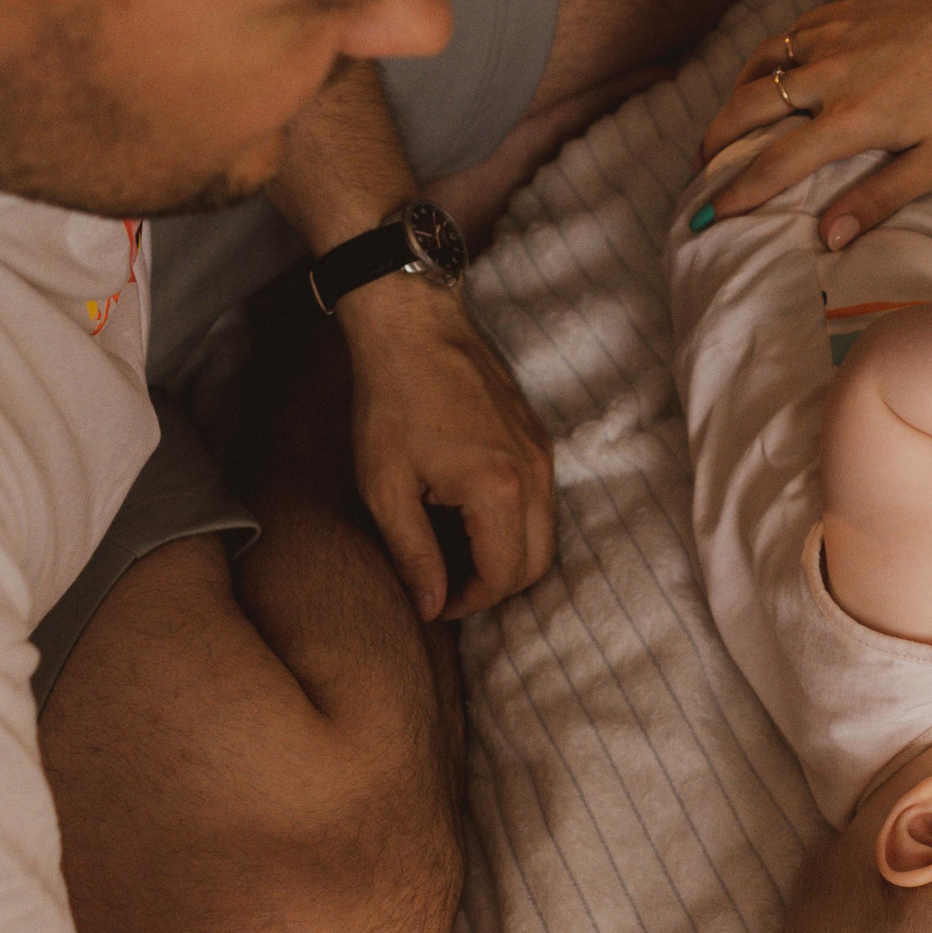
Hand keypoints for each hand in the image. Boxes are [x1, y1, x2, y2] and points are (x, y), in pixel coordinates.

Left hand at [338, 277, 553, 620]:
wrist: (413, 326)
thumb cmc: (390, 402)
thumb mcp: (386, 488)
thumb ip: (414, 554)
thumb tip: (430, 606)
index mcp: (497, 491)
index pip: (503, 577)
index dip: (469, 602)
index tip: (435, 601)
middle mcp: (534, 475)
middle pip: (538, 564)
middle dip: (496, 587)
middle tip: (450, 586)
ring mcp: (542, 453)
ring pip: (546, 534)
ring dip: (509, 555)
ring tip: (457, 552)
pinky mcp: (538, 437)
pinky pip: (542, 501)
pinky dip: (516, 524)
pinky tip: (471, 515)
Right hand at [697, 0, 931, 244]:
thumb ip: (878, 199)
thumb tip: (829, 238)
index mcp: (852, 118)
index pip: (776, 162)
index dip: (737, 192)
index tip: (711, 214)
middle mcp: (830, 74)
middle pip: (747, 108)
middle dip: (715, 141)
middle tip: (703, 168)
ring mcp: (831, 36)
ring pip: (757, 66)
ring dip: (733, 99)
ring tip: (727, 126)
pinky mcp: (839, 11)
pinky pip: (784, 37)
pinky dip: (763, 61)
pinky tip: (767, 77)